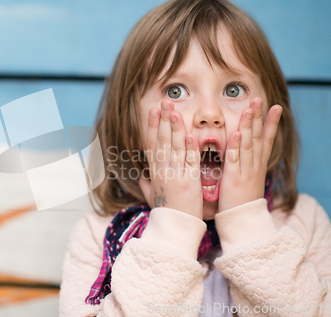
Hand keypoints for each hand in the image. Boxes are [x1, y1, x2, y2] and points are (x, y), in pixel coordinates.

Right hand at [139, 99, 202, 217]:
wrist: (174, 229)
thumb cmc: (165, 213)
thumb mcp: (152, 197)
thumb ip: (146, 185)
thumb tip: (140, 177)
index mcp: (155, 173)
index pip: (151, 144)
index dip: (152, 126)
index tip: (153, 111)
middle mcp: (163, 171)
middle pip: (162, 140)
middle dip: (163, 120)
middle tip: (165, 101)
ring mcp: (175, 175)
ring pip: (175, 147)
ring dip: (175, 128)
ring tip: (175, 111)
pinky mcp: (189, 182)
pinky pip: (189, 162)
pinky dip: (190, 148)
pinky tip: (190, 135)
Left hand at [218, 97, 281, 211]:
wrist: (242, 221)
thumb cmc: (241, 200)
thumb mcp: (247, 179)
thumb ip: (245, 163)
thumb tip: (243, 150)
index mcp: (258, 165)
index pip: (267, 140)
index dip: (271, 123)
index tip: (276, 106)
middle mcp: (254, 166)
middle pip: (259, 137)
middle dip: (259, 117)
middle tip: (260, 98)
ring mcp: (245, 171)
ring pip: (248, 144)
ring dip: (249, 125)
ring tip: (249, 109)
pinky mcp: (234, 179)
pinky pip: (235, 159)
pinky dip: (236, 145)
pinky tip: (237, 132)